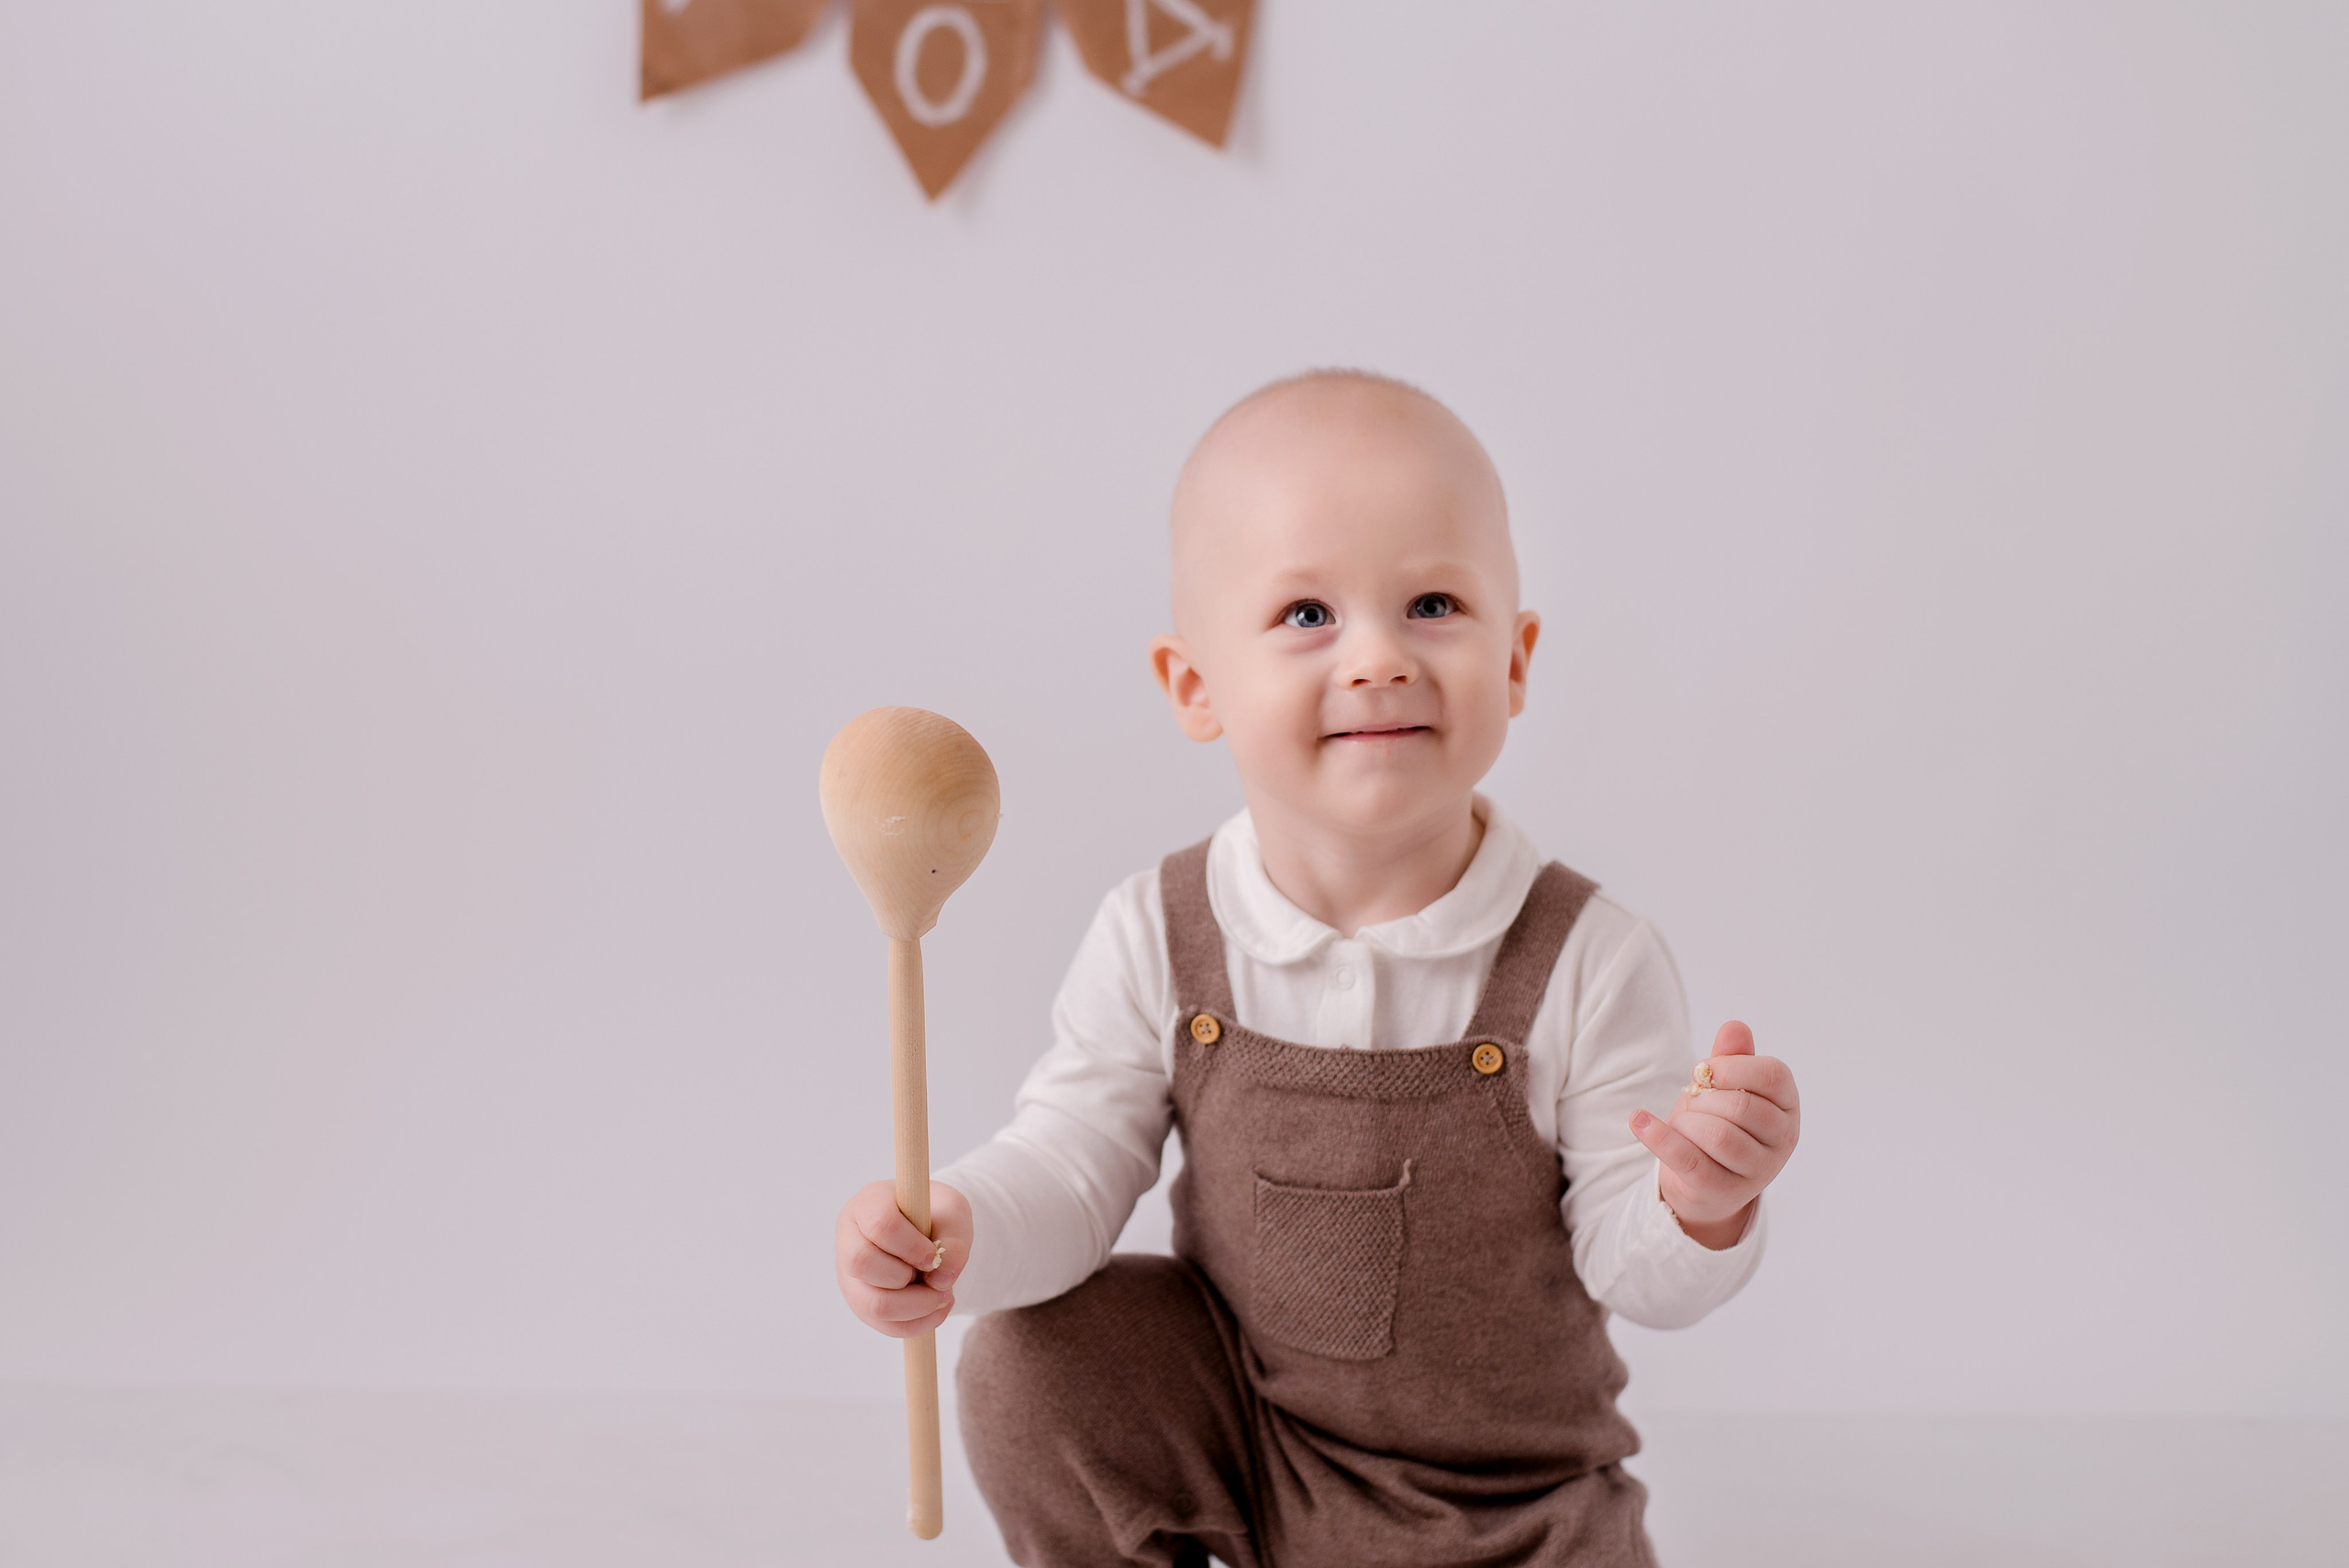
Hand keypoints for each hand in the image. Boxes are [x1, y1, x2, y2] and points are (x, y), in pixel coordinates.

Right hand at [834, 1179, 971, 1336]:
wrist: (930, 1230)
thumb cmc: (936, 1215)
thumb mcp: (954, 1212)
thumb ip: (954, 1239)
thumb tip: (941, 1280)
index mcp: (868, 1204)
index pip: (879, 1223)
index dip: (910, 1245)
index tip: (934, 1256)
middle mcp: (849, 1239)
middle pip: (861, 1263)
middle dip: (906, 1277)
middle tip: (935, 1275)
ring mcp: (850, 1275)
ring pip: (872, 1304)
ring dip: (915, 1306)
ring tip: (943, 1296)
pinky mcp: (861, 1303)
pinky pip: (885, 1325)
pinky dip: (918, 1323)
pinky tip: (937, 1308)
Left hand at [1630, 1020, 1799, 1250]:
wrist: (1703, 1181)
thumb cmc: (1717, 1122)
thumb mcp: (1725, 1086)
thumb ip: (1732, 1057)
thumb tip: (1735, 1027)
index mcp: (1787, 1106)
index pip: (1773, 1076)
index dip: (1733, 1066)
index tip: (1704, 1070)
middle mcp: (1782, 1141)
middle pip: (1742, 1106)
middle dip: (1704, 1097)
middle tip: (1691, 1100)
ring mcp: (1757, 1171)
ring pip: (1719, 1135)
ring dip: (1687, 1120)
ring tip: (1682, 1120)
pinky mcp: (1723, 1192)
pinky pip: (1689, 1160)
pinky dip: (1658, 1137)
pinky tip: (1638, 1120)